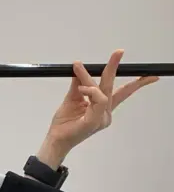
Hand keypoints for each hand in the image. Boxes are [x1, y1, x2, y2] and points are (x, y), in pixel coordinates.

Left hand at [37, 49, 158, 169]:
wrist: (55, 139)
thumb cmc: (64, 123)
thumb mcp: (72, 98)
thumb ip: (78, 83)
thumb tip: (79, 67)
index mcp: (103, 108)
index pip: (121, 91)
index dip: (134, 80)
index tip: (135, 66)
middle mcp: (105, 113)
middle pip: (112, 87)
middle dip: (114, 68)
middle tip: (119, 52)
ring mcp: (102, 118)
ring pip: (102, 91)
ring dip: (90, 78)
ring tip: (78, 68)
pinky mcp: (95, 121)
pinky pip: (99, 100)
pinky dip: (91, 91)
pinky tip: (81, 88)